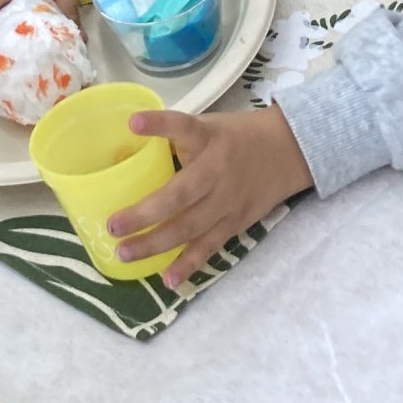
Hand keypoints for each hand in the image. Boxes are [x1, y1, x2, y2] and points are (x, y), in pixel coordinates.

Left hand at [109, 106, 312, 284]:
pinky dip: (189, 265)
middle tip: (113, 226)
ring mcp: (227, 201)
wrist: (289, 151)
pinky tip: (168, 279)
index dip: (160, 125)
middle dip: (145, 213)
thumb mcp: (210, 125)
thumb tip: (128, 145)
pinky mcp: (235, 223)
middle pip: (181, 195)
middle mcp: (217, 171)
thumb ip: (178, 138)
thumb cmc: (238, 136)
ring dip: (156, 244)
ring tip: (125, 254)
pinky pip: (209, 247)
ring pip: (190, 227)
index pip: (184, 128)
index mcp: (209, 138)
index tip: (133, 123)